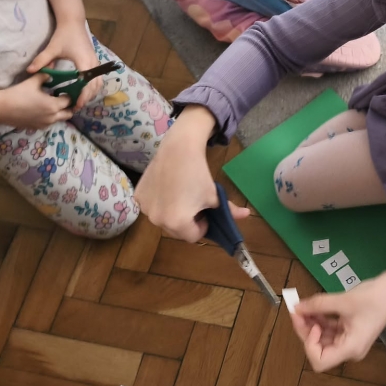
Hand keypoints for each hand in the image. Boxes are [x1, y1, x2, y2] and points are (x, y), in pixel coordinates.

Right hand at [0, 74, 73, 128]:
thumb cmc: (18, 93)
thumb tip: (53, 65)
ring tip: (52, 103)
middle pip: (69, 113)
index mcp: (53, 105)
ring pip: (60, 119)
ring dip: (60, 112)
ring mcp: (45, 124)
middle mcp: (52, 117)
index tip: (65, 90)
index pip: (69, 101)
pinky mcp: (37, 128)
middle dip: (68, 106)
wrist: (1, 108)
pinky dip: (50, 117)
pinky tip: (42, 109)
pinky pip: (50, 123)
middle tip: (62, 98)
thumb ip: (45, 75)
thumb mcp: (33, 82)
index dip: (69, 94)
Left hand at [27, 21, 103, 109]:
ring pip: (98, 83)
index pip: (87, 83)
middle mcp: (93, 63)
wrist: (73, 22)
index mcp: (84, 62)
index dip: (83, 96)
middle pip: (95, 86)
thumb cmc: (63, 35)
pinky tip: (84, 91)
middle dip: (88, 97)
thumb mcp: (52, 48)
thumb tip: (29, 71)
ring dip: (91, 93)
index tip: (76, 104)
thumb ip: (41, 60)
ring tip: (80, 100)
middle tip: (76, 106)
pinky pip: (97, 78)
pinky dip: (93, 87)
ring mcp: (95, 62)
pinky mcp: (94, 61)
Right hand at [134, 106, 248, 240]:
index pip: (193, 236)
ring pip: (164, 219)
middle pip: (177, 231)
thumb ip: (230, 211)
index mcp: (177, 223)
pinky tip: (167, 187)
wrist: (178, 149)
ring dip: (173, 213)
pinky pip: (152, 207)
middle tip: (193, 202)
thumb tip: (247, 216)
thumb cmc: (199, 174)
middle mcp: (157, 220)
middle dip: (187, 221)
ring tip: (180, 193)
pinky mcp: (138, 197)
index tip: (204, 209)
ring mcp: (145, 209)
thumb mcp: (216, 195)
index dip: (203, 224)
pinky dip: (160, 202)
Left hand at [290, 279, 385, 371]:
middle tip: (297, 310)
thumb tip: (296, 308)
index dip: (309, 345)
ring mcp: (349, 342)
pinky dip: (320, 321)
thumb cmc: (372, 297)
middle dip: (306, 331)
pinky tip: (314, 307)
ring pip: (322, 339)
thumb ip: (317, 305)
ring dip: (311, 324)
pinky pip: (329, 331)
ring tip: (304, 306)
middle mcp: (349, 350)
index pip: (320, 361)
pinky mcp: (349, 333)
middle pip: (319, 349)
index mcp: (350, 348)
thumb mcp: (342, 300)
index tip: (312, 324)